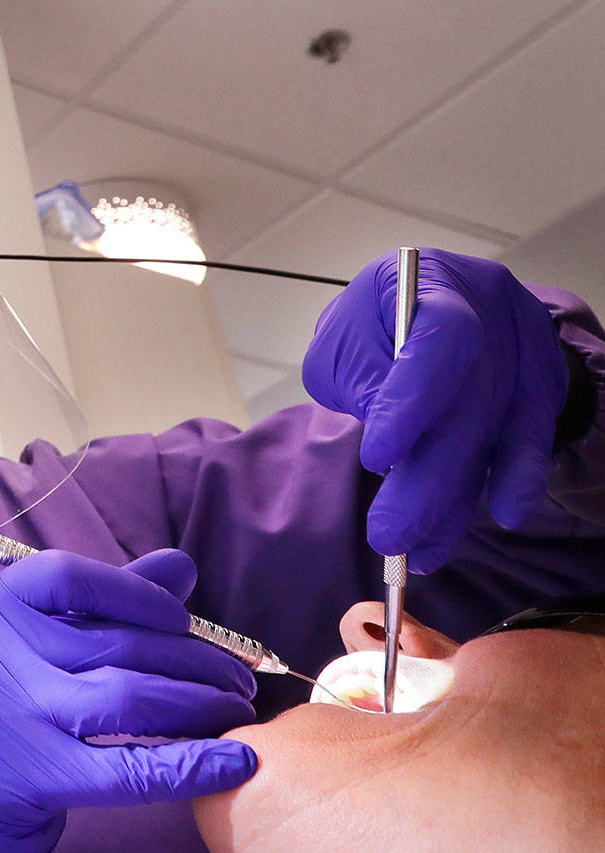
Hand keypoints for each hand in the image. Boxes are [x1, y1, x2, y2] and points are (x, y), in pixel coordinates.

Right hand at [0, 549, 257, 851]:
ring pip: (127, 697)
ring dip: (199, 704)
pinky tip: (232, 761)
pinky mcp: (22, 780)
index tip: (181, 618)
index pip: (64, 577)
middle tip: (236, 679)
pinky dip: (190, 764)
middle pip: (110, 643)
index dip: (133, 591)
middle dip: (191, 659)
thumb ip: (96, 606)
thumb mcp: (30, 649)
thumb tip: (179, 567)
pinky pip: (128, 768)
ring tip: (235, 713)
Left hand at [303, 248, 566, 572]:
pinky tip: (501, 515)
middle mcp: (492, 308)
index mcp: (433, 283)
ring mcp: (524, 346)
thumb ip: (360, 383)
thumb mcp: (342, 343)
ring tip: (422, 553)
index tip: (378, 459)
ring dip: (458, 500)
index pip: (439, 340)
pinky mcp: (540, 381)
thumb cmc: (369, 327)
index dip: (413, 401)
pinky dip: (513, 479)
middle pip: (469, 401)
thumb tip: (392, 452)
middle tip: (389, 536)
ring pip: (496, 429)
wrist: (416, 307)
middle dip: (427, 479)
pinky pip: (529, 437)